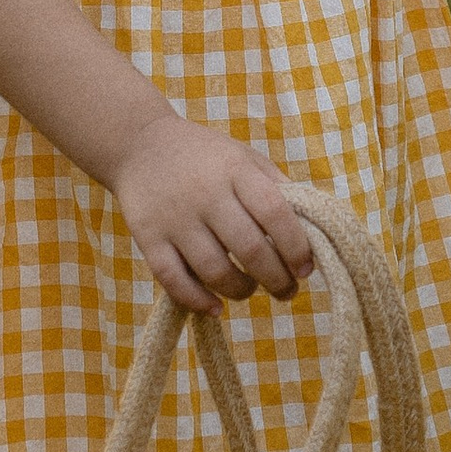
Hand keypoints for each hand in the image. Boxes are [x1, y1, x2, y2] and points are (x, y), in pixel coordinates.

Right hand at [110, 116, 317, 312]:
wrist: (139, 144)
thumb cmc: (204, 156)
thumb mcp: (243, 158)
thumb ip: (275, 188)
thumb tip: (311, 228)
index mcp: (235, 171)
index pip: (275, 214)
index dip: (296, 247)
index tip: (306, 269)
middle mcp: (206, 195)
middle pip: (250, 249)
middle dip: (277, 279)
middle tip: (287, 290)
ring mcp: (175, 218)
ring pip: (215, 270)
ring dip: (242, 291)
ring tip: (250, 289)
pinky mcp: (148, 237)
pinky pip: (173, 279)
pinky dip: (197, 300)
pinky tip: (215, 307)